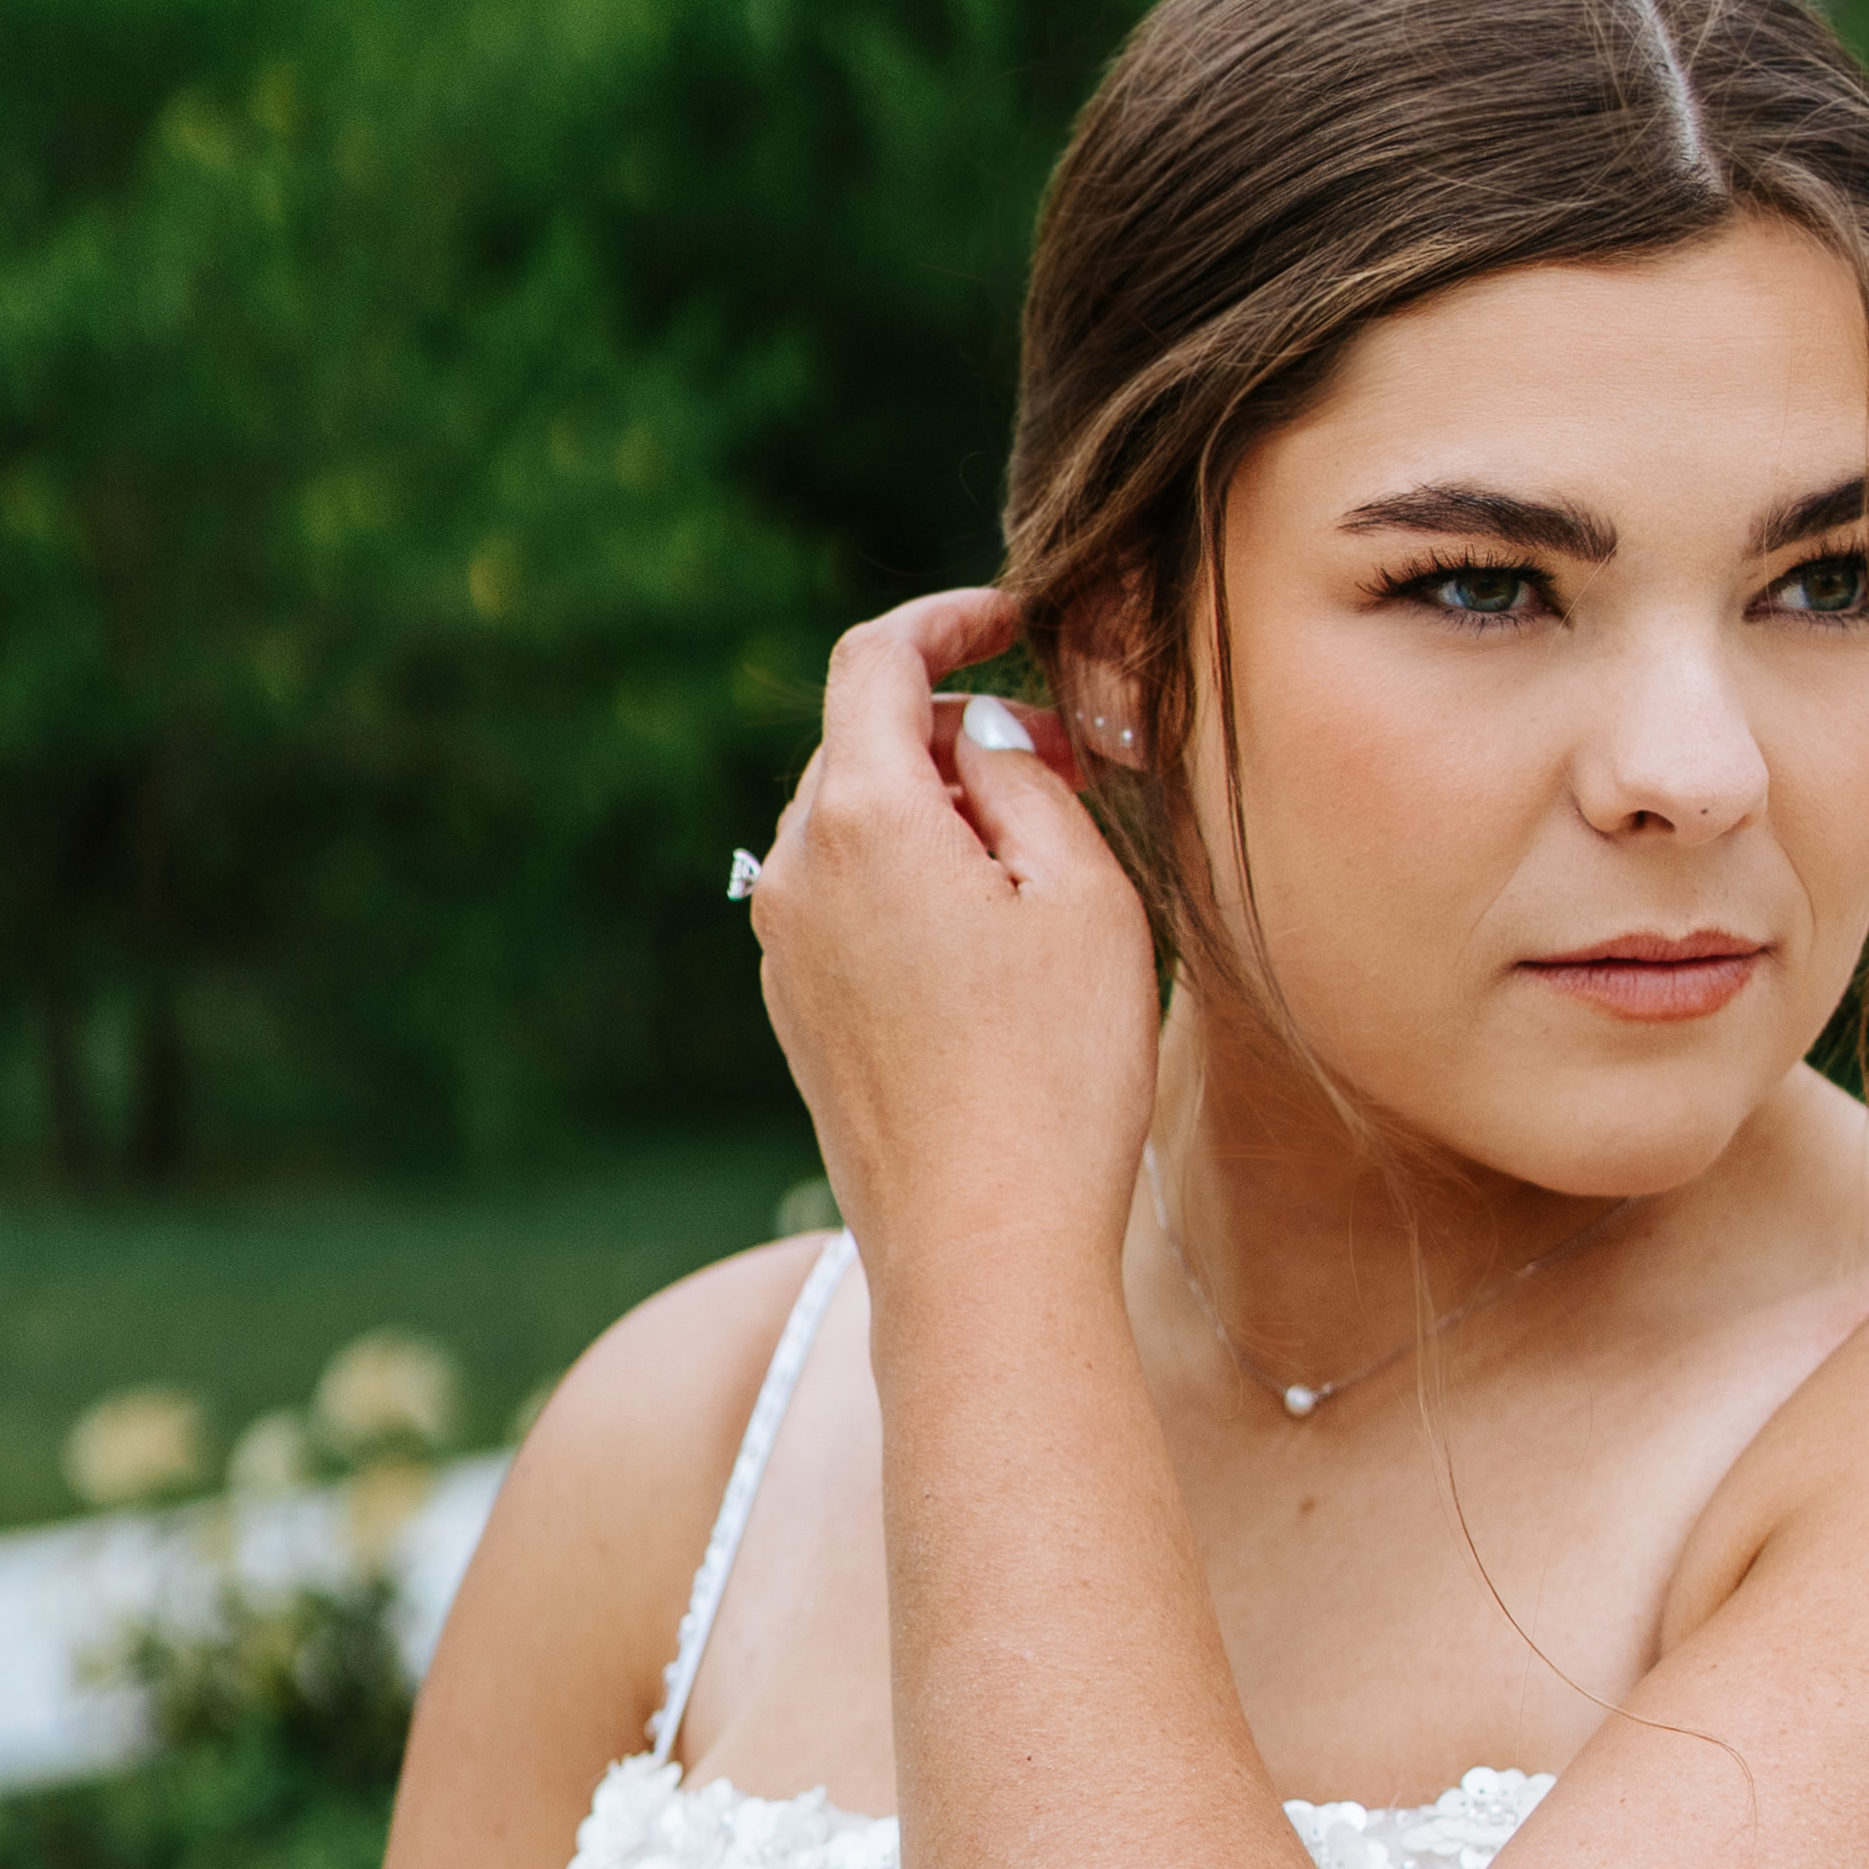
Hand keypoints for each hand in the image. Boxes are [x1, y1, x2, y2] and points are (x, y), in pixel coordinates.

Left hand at [745, 582, 1158, 1295]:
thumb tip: (984, 738)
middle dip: (961, 731)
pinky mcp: (799, 1016)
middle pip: (865, 744)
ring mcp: (786, 950)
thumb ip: (1025, 778)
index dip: (949, 618)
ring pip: (856, 828)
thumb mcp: (1081, 894)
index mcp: (863, 818)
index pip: (876, 659)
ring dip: (940, 814)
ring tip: (1043, 866)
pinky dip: (912, 884)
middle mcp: (797, 872)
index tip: (1016, 618)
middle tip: (1070, 767)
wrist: (983, 1250)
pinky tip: (992, 946)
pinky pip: (849, 905)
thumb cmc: (1055, 1074)